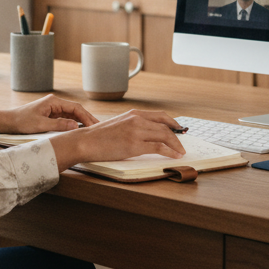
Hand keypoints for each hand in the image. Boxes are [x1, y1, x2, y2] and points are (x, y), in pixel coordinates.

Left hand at [0, 95, 97, 135]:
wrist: (9, 122)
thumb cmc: (22, 121)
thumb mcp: (41, 125)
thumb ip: (59, 125)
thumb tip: (75, 125)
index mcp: (54, 102)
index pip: (75, 108)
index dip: (86, 116)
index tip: (94, 125)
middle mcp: (55, 104)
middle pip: (76, 110)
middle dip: (87, 119)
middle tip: (99, 128)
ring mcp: (54, 110)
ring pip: (72, 115)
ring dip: (82, 122)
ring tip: (93, 130)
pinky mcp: (51, 116)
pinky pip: (66, 119)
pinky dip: (75, 124)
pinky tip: (80, 131)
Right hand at [49, 110, 185, 170]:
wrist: (85, 141)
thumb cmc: (99, 136)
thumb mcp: (119, 124)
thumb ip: (133, 125)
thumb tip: (147, 134)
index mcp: (133, 114)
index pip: (161, 116)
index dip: (173, 123)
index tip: (179, 130)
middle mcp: (137, 120)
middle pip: (166, 126)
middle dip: (178, 135)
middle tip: (183, 143)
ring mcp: (136, 132)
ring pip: (165, 135)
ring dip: (176, 145)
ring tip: (181, 151)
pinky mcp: (134, 145)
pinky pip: (158, 147)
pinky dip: (170, 151)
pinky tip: (174, 155)